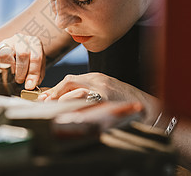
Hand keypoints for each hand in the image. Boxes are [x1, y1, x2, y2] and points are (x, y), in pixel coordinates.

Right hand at [0, 34, 45, 89]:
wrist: (17, 51)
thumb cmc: (29, 61)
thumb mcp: (37, 67)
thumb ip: (36, 76)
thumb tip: (30, 85)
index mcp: (34, 43)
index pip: (36, 57)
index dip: (33, 73)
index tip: (30, 85)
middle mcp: (21, 39)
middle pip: (22, 54)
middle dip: (21, 72)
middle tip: (20, 80)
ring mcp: (8, 41)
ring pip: (5, 54)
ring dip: (9, 69)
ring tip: (12, 75)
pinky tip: (5, 72)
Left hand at [38, 72, 160, 122]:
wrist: (147, 106)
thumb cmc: (123, 101)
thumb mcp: (104, 90)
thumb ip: (86, 91)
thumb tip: (62, 99)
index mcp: (96, 77)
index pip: (70, 79)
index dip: (54, 89)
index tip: (44, 97)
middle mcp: (99, 80)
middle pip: (70, 81)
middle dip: (55, 92)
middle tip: (45, 102)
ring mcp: (104, 90)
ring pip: (77, 92)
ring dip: (63, 101)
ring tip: (55, 109)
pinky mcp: (109, 100)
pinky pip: (88, 102)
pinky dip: (76, 106)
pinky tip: (70, 113)